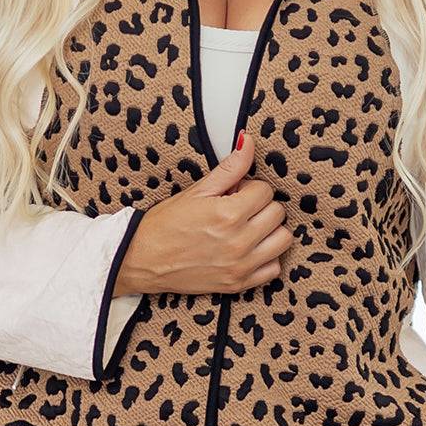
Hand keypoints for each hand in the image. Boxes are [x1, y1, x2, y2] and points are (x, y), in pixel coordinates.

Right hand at [114, 131, 295, 296]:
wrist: (141, 259)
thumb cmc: (164, 224)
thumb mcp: (196, 191)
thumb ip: (229, 167)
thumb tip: (250, 142)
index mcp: (228, 214)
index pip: (265, 190)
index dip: (249, 188)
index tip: (234, 193)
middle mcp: (239, 242)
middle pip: (277, 213)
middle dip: (261, 206)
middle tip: (238, 209)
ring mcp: (240, 265)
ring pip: (283, 240)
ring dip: (270, 231)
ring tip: (247, 228)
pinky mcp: (238, 284)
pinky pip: (274, 269)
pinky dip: (266, 258)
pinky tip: (248, 250)